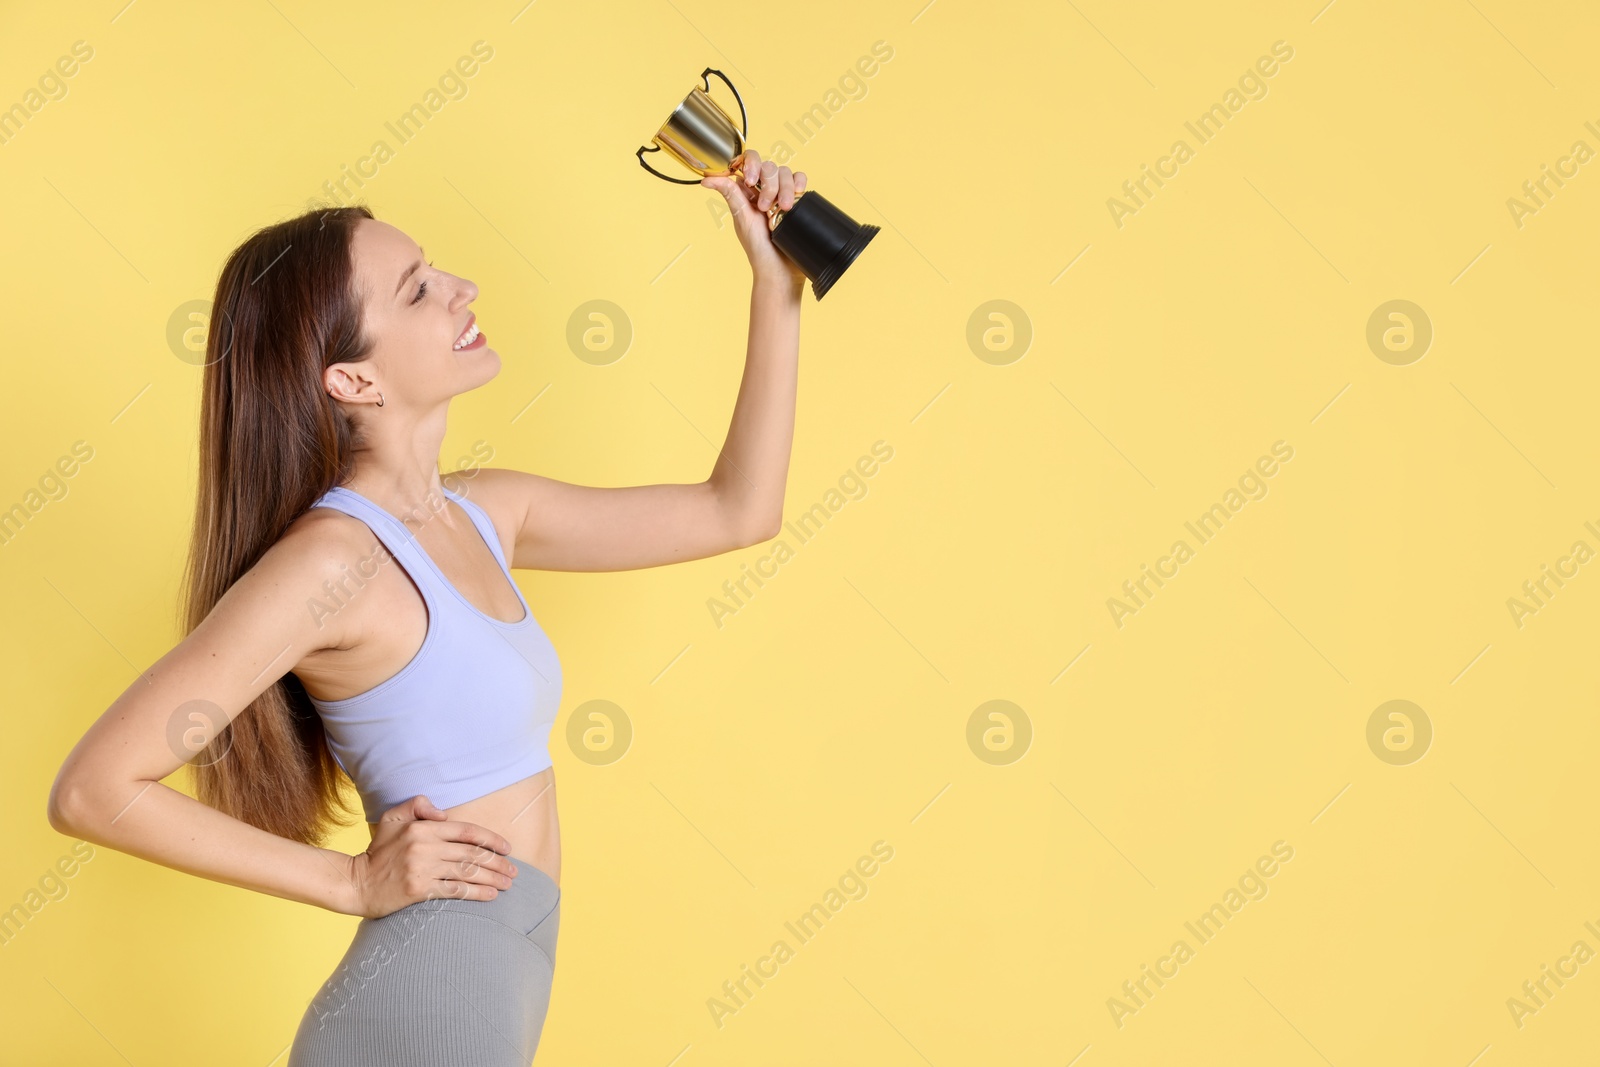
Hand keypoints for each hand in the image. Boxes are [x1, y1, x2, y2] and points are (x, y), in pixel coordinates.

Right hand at [345, 795, 518, 918]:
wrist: (356, 883)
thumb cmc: (378, 851)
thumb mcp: (392, 818)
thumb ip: (417, 805)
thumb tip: (444, 813)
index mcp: (423, 828)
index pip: (467, 831)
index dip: (491, 839)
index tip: (507, 848)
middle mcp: (426, 846)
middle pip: (472, 853)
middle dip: (498, 862)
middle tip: (514, 871)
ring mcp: (423, 868)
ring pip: (468, 872)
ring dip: (492, 878)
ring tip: (507, 884)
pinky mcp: (419, 889)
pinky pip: (455, 890)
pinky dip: (476, 893)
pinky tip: (490, 896)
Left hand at [702, 150, 807, 290]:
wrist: (781, 269)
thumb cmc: (759, 250)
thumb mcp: (742, 219)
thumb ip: (730, 195)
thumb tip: (707, 179)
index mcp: (747, 192)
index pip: (748, 162)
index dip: (750, 165)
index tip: (751, 181)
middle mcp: (763, 190)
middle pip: (768, 166)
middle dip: (768, 185)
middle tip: (765, 207)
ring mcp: (781, 194)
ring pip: (785, 172)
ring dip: (784, 188)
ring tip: (783, 209)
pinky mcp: (798, 199)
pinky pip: (800, 179)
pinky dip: (799, 183)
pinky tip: (796, 196)